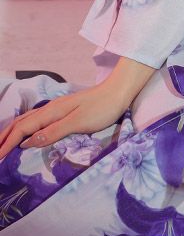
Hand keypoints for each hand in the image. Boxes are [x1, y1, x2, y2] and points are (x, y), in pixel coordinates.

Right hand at [0, 81, 131, 160]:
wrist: (119, 91)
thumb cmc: (102, 108)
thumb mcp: (78, 122)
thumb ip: (53, 132)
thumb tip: (27, 142)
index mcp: (51, 112)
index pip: (22, 129)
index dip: (7, 144)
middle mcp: (50, 108)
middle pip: (20, 123)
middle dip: (5, 137)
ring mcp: (57, 108)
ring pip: (28, 120)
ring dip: (13, 132)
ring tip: (4, 144)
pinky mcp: (65, 110)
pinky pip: (37, 120)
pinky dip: (26, 128)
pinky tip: (28, 134)